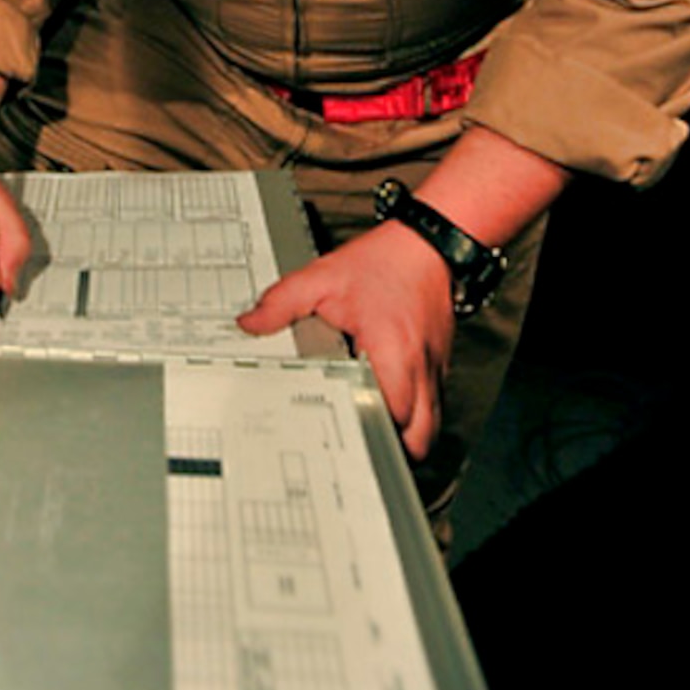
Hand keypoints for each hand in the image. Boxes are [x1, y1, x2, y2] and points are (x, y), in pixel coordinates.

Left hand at [238, 223, 454, 459]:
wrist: (426, 242)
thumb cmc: (384, 261)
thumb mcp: (323, 277)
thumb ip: (282, 302)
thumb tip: (250, 324)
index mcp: (392, 352)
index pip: (391, 415)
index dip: (367, 429)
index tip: (343, 432)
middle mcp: (420, 366)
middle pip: (421, 435)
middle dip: (394, 447)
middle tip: (360, 438)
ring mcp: (434, 367)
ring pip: (432, 424)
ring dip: (407, 432)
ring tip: (374, 426)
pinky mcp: (438, 362)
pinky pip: (435, 402)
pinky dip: (416, 412)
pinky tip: (389, 399)